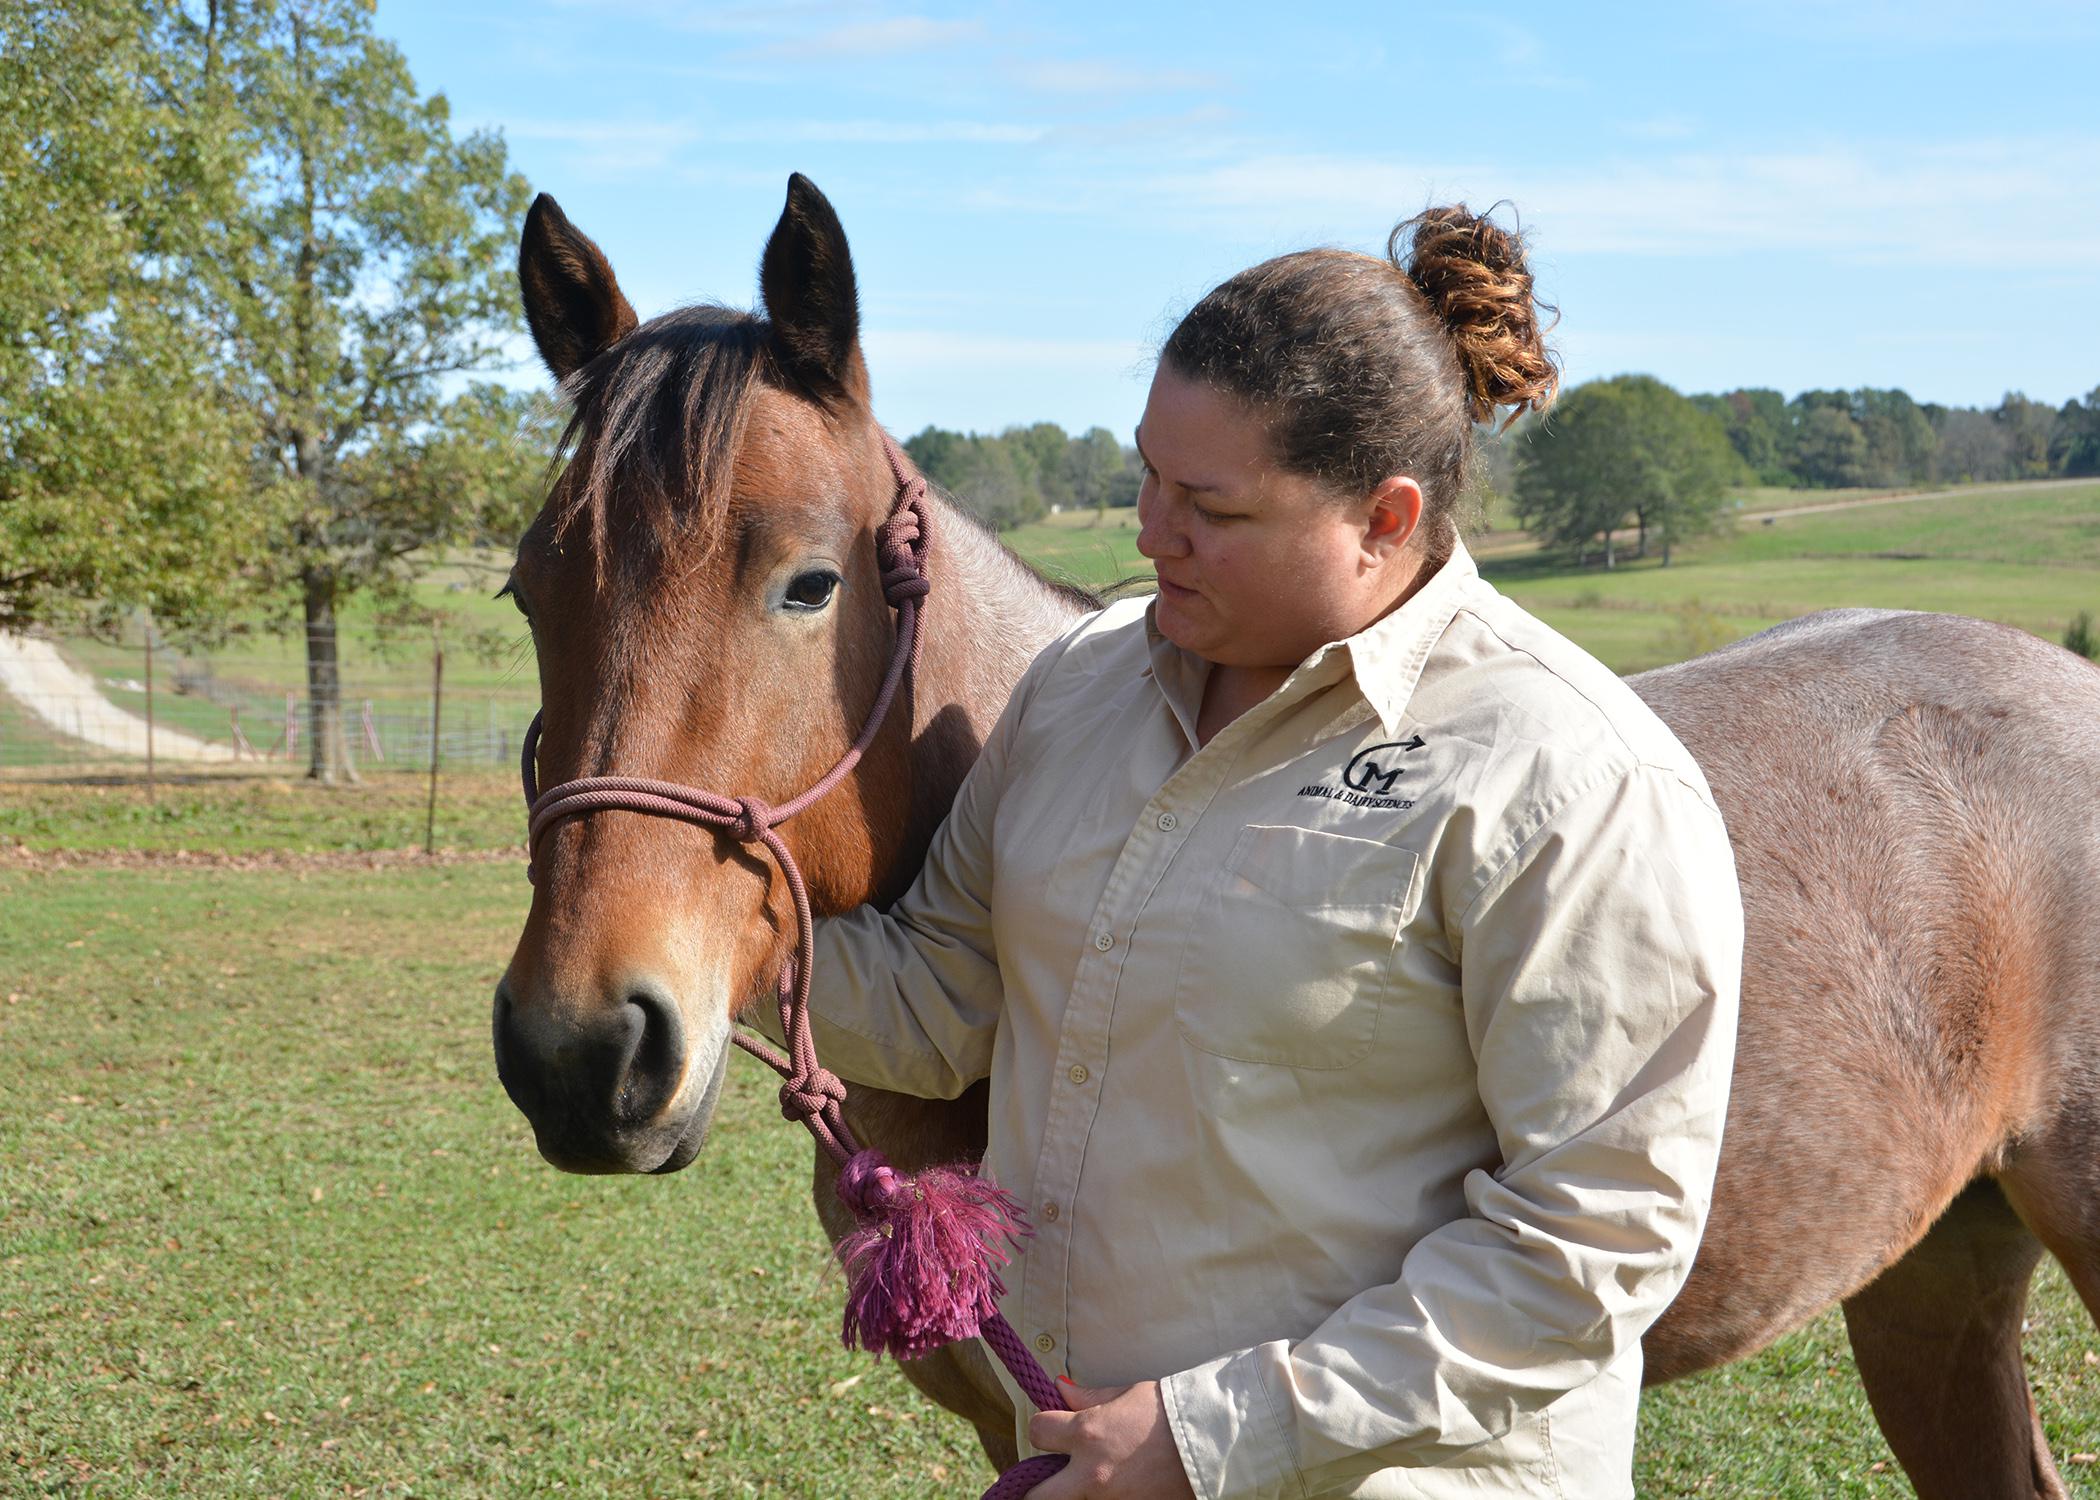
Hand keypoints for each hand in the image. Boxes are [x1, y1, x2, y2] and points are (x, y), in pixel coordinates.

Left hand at [1025, 1379, 1196, 1498]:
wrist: (1214, 1441)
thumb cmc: (1172, 1411)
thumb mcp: (1128, 1394)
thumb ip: (1090, 1398)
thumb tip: (1060, 1390)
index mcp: (1087, 1434)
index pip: (1036, 1432)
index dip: (1043, 1428)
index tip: (1053, 1428)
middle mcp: (1090, 1474)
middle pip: (1036, 1496)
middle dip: (1038, 1486)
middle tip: (1054, 1476)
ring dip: (1074, 1494)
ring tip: (1094, 1480)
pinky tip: (1120, 1487)